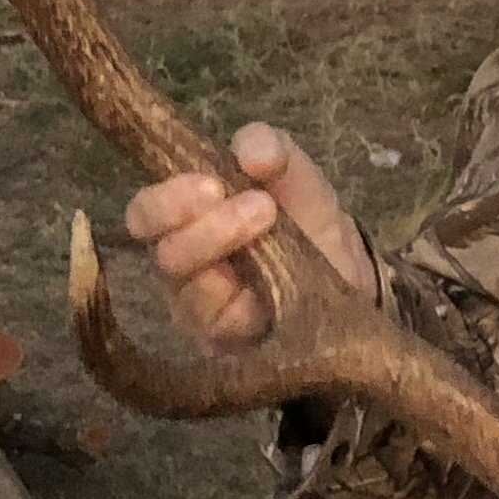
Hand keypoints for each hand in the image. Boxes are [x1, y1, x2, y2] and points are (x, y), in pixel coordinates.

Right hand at [121, 122, 373, 348]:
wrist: (352, 280)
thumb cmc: (309, 224)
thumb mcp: (296, 178)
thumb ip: (273, 151)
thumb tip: (251, 150)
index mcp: (187, 224)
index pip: (146, 215)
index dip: (168, 199)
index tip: (214, 185)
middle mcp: (186, 271)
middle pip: (164, 256)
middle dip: (206, 228)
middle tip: (259, 206)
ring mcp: (205, 315)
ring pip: (193, 294)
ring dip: (235, 256)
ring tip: (276, 233)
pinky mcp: (228, 348)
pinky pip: (225, 331)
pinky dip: (252, 303)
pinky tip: (279, 285)